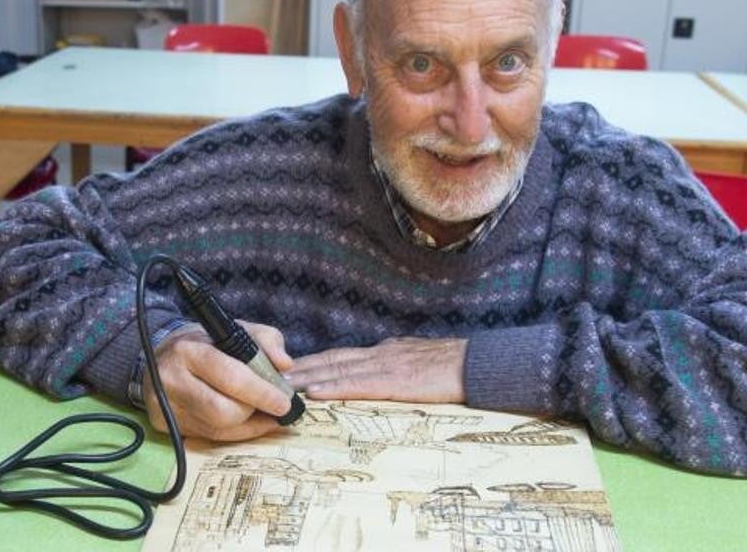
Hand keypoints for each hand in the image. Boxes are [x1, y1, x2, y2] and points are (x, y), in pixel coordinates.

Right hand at [142, 321, 294, 440]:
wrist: (165, 356)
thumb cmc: (208, 343)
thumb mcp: (238, 330)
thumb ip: (266, 341)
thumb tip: (285, 364)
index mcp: (189, 350)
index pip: (229, 376)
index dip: (260, 392)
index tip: (284, 402)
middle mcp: (172, 380)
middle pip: (222, 411)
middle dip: (254, 411)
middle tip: (274, 406)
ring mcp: (166, 407)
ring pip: (217, 429)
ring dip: (248, 424)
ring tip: (265, 414)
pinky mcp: (167, 426)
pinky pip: (210, 437)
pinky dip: (236, 432)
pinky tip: (251, 423)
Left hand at [285, 337, 467, 402]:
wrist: (479, 365)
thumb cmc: (453, 368)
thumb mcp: (416, 361)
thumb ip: (393, 364)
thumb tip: (373, 373)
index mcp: (383, 352)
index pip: (338, 356)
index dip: (310, 362)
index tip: (284, 368)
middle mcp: (378, 354)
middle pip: (329, 360)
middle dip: (297, 368)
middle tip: (266, 375)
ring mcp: (386, 366)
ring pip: (337, 370)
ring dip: (305, 378)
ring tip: (278, 385)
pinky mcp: (396, 382)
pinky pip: (359, 385)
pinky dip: (334, 388)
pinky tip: (315, 393)